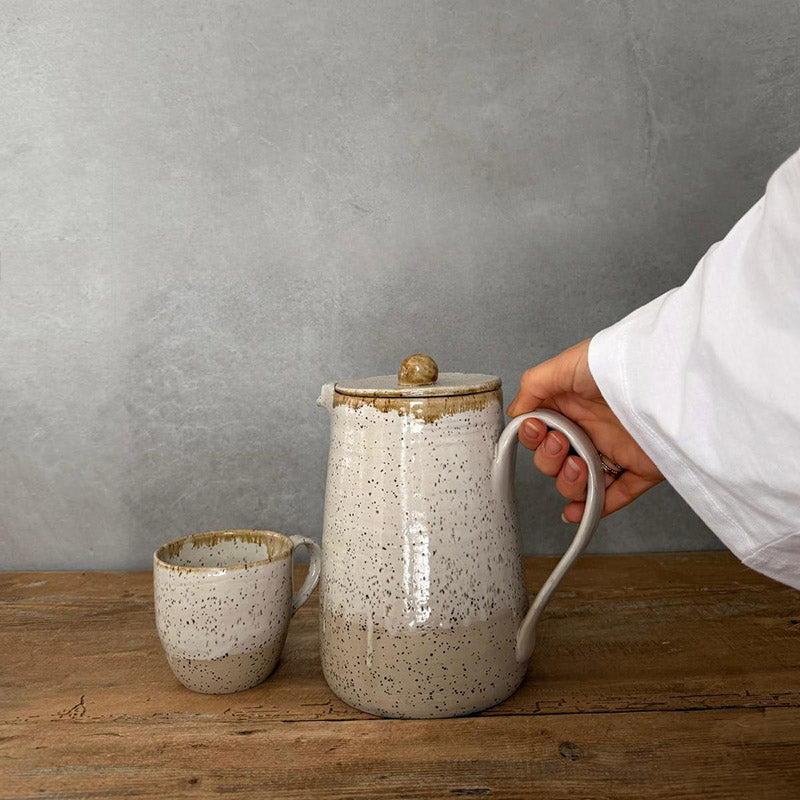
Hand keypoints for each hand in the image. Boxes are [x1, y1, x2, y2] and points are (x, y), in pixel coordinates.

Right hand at [507, 339, 662, 521]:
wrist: (664, 380)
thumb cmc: (617, 363)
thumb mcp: (566, 364)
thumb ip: (534, 385)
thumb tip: (517, 413)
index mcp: (570, 405)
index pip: (540, 431)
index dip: (532, 437)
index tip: (536, 430)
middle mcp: (589, 428)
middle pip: (554, 460)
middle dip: (550, 459)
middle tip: (563, 443)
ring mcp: (613, 450)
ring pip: (579, 482)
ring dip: (570, 484)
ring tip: (580, 467)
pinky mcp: (638, 468)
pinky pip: (614, 496)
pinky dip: (596, 508)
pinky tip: (578, 512)